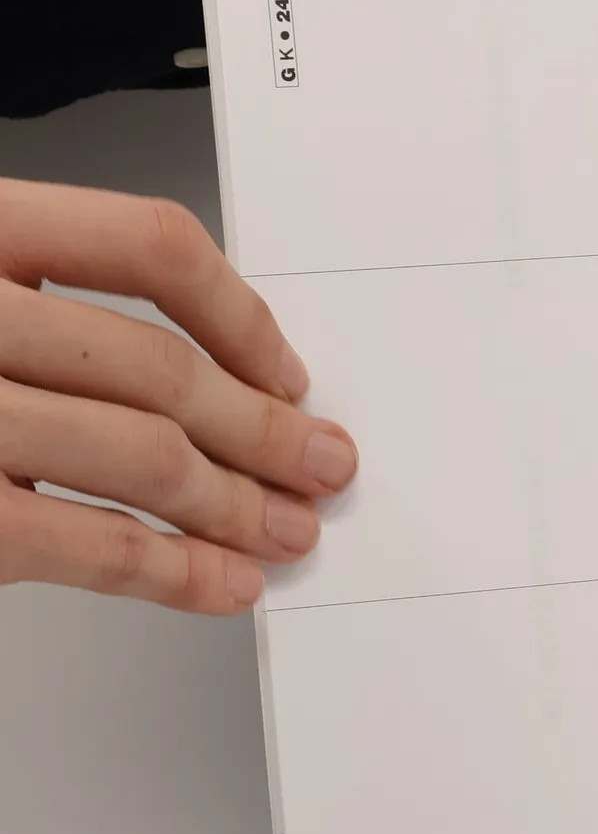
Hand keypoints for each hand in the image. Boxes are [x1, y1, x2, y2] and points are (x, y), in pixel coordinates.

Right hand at [0, 180, 356, 614]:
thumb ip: (41, 307)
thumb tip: (204, 377)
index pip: (147, 247)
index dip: (240, 315)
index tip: (285, 369)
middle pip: (161, 368)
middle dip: (266, 431)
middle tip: (321, 464)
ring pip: (142, 456)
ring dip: (237, 506)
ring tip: (286, 532)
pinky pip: (88, 544)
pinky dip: (173, 572)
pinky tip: (219, 586)